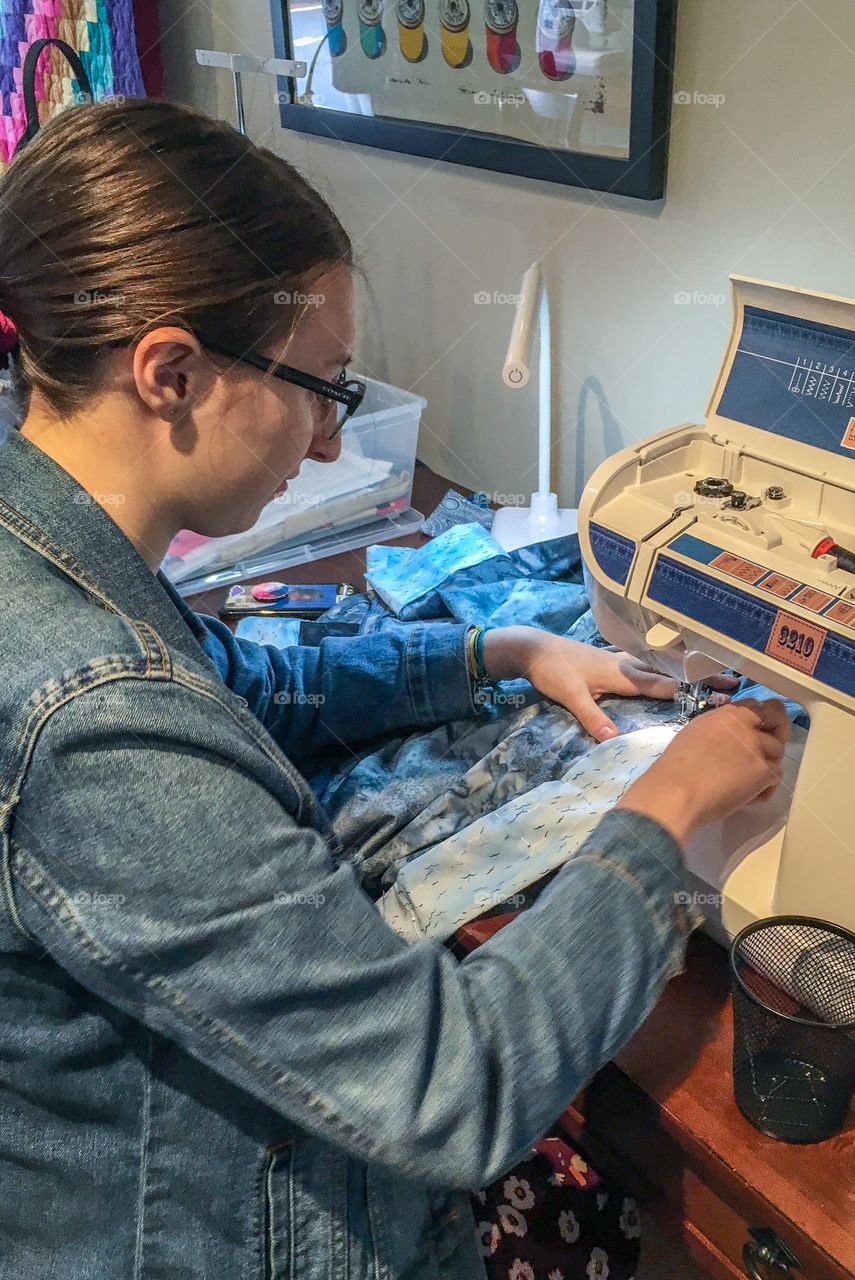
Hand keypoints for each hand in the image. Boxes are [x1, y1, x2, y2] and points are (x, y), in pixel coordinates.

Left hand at [481, 626, 736, 739]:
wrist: (533, 648)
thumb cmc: (553, 671)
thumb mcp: (571, 696)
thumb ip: (592, 717)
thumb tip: (613, 740)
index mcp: (624, 673)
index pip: (666, 685)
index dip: (693, 692)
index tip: (723, 698)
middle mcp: (628, 663)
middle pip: (672, 671)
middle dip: (702, 677)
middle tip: (734, 681)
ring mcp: (621, 658)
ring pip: (661, 664)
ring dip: (686, 668)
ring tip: (713, 672)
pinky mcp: (612, 658)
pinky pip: (646, 661)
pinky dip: (664, 664)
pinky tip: (670, 667)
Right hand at [615, 698, 789, 844]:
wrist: (677, 791)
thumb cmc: (676, 767)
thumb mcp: (696, 732)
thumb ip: (720, 728)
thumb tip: (730, 736)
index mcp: (727, 714)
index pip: (756, 706)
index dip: (761, 718)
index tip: (759, 728)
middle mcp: (746, 725)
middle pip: (778, 724)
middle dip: (777, 735)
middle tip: (768, 750)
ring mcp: (758, 747)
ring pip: (777, 754)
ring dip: (766, 767)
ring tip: (747, 783)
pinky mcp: (765, 771)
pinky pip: (775, 779)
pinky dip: (764, 790)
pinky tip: (746, 797)